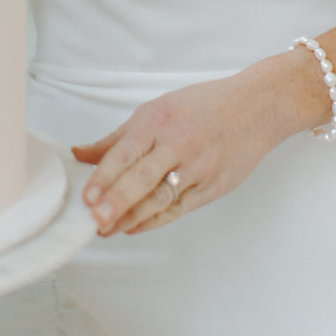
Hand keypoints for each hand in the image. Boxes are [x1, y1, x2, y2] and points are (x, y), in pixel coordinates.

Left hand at [72, 53, 315, 236]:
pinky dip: (155, 220)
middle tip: (95, 220)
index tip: (86, 196)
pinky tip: (134, 227)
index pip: (127, 151)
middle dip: (117, 201)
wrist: (256, 107)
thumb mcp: (157, 110)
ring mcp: (198, 167)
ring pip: (161, 198)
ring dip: (132, 217)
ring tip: (108, 229)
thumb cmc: (203, 106)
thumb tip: (79, 154)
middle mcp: (178, 144)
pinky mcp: (213, 186)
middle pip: (143, 178)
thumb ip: (118, 137)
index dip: (105, 176)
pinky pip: (179, 208)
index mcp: (160, 120)